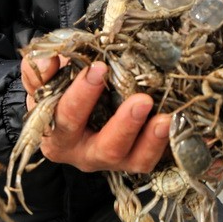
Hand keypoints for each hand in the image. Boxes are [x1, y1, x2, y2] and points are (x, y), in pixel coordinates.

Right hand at [20, 55, 170, 173]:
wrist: (71, 107)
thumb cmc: (57, 92)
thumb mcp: (41, 82)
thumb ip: (39, 70)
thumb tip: (48, 60)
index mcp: (58, 137)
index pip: (67, 119)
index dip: (82, 95)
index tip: (99, 68)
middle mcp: (85, 154)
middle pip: (106, 148)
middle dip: (125, 125)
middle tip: (142, 100)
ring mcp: (115, 160)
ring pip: (136, 160)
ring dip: (152, 140)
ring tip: (166, 118)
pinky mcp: (138, 158)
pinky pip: (157, 157)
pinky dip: (170, 144)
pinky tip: (183, 126)